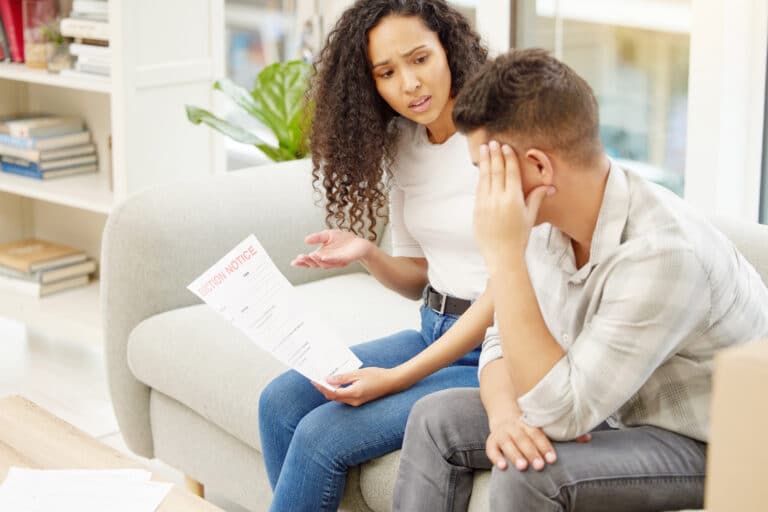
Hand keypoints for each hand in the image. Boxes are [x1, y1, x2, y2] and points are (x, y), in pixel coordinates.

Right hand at [291, 229, 373, 268]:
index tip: (294, 262)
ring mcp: (336, 261)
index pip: (310, 261)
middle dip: (306, 262)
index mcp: (322, 256)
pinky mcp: (345, 259)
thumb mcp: (328, 235)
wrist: (359, 243)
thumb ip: (317, 238)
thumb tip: (305, 240)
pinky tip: (323, 257)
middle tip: (299, 258)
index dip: (302, 262)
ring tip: (309, 256)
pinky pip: (336, 260)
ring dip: (316, 261)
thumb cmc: (343, 240)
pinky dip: (329, 259)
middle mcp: (328, 261)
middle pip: (315, 264)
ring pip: (324, 264)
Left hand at [311, 367, 400, 406]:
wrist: (392, 382)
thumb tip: (328, 379)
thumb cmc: (377, 376)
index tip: (314, 380)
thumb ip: (342, 377)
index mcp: (354, 393)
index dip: (322, 387)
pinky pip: (344, 397)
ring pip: (338, 398)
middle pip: (333, 397)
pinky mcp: (359, 401)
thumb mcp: (358, 373)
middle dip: (324, 389)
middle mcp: (354, 401)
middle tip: (316, 379)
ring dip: (330, 390)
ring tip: (324, 379)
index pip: (332, 393)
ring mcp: (357, 402)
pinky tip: (336, 383)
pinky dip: (338, 391)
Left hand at [473, 141, 554, 268]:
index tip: (506, 146)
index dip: (508, 158)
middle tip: (493, 142)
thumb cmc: (519, 237)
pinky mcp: (477, 209)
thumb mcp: (531, 216)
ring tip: (484, 149)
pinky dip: (480, 177)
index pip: (510, 173)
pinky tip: (481, 168)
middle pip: (496, 171)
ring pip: (485, 177)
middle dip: (495, 155)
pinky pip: (479, 189)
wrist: (502, 255)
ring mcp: (485, 204)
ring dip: (485, 162)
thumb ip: (537, 198)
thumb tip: (551, 186)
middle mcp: (498, 199)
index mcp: (513, 199)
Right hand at [486, 413, 590, 471]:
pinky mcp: (492, 440)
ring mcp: (502, 433)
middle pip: (523, 439)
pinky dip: (496, 457)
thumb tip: (587, 438)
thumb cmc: (527, 425)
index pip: (538, 433)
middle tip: (539, 466)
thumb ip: (563, 434)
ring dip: (515, 455)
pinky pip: (491, 448)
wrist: (503, 413)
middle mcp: (515, 427)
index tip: (552, 458)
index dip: (545, 446)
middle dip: (531, 452)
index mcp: (528, 423)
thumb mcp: (543, 426)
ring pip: (508, 443)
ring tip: (522, 467)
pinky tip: (503, 466)